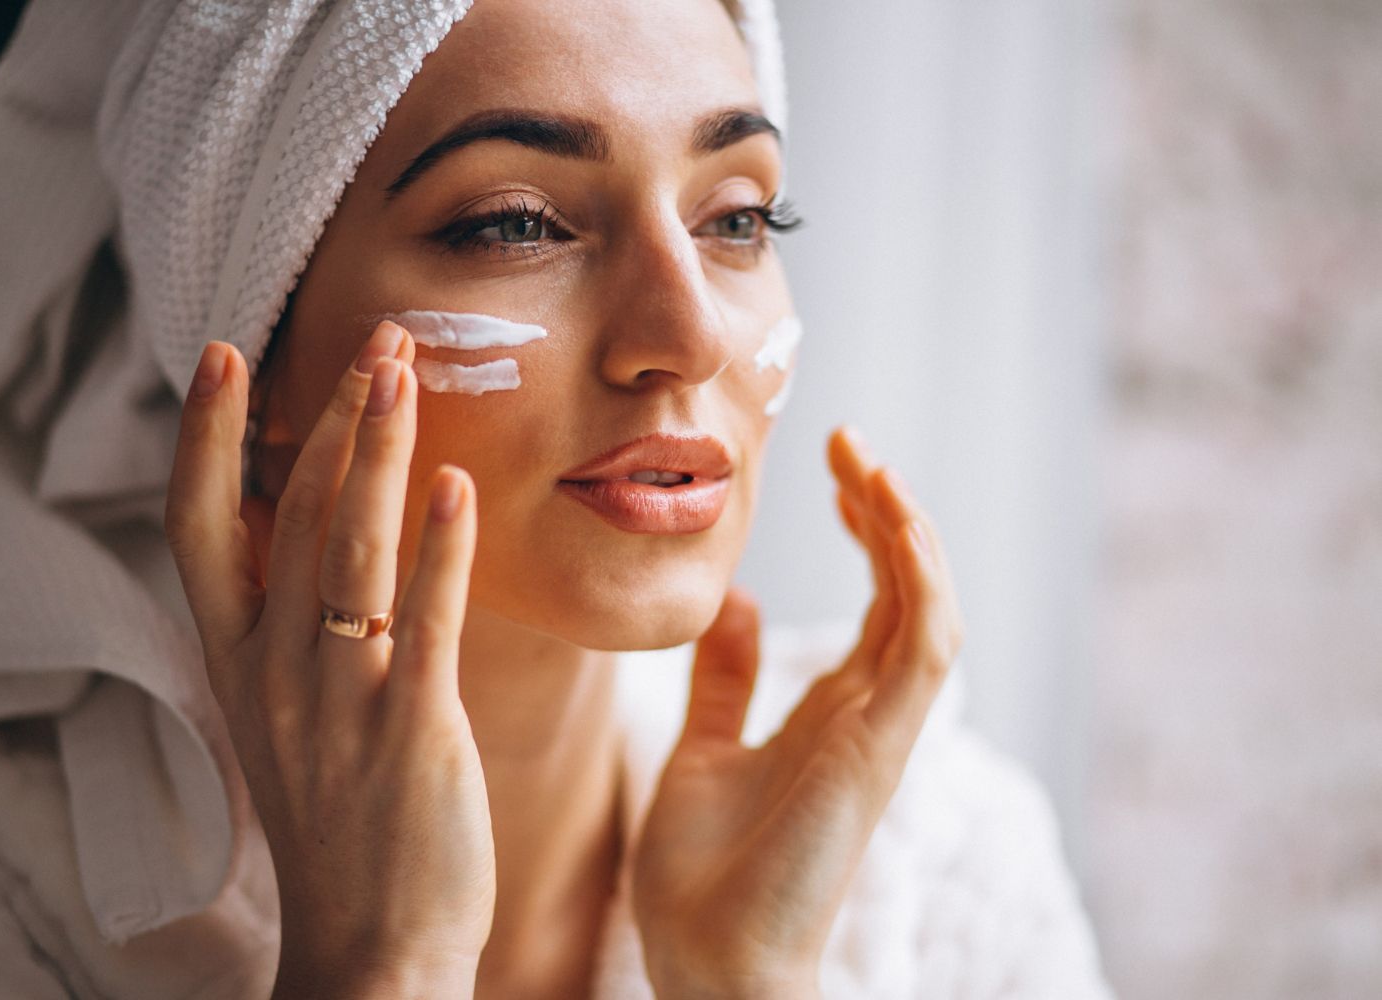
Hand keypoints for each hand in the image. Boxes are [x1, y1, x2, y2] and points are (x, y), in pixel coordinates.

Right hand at [164, 322, 494, 999]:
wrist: (371, 944)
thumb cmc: (342, 820)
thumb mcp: (290, 715)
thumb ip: (295, 624)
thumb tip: (319, 527)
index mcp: (237, 662)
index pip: (200, 526)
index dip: (204, 436)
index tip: (220, 354)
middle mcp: (275, 670)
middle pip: (290, 512)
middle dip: (330, 415)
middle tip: (377, 335)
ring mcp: (339, 698)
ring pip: (348, 546)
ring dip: (375, 448)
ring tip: (402, 367)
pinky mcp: (411, 729)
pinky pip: (423, 619)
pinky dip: (439, 546)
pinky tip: (457, 484)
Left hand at [630, 426, 963, 998]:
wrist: (707, 965)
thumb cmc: (703, 876)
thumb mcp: (699, 750)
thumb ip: (723, 683)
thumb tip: (732, 602)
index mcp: (833, 713)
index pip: (875, 601)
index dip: (866, 530)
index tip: (834, 467)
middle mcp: (867, 714)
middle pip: (906, 590)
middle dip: (885, 512)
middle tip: (850, 442)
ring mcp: (881, 731)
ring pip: (927, 607)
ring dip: (907, 531)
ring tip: (869, 464)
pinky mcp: (880, 749)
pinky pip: (925, 647)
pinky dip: (919, 579)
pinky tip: (891, 519)